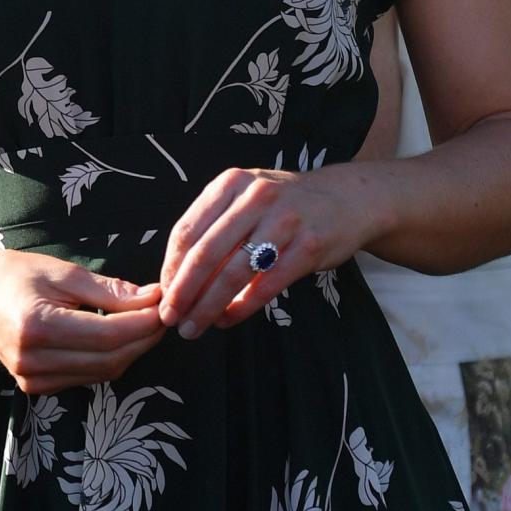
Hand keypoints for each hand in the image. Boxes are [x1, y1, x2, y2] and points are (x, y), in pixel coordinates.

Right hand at [0, 249, 165, 393]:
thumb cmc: (13, 274)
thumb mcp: (62, 272)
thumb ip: (108, 290)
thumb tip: (152, 297)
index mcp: (39, 327)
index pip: (109, 335)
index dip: (144, 323)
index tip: (164, 304)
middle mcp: (34, 361)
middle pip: (110, 360)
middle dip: (144, 338)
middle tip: (162, 312)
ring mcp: (33, 379)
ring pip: (102, 373)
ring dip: (130, 350)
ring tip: (145, 322)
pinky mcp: (35, 387)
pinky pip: (86, 377)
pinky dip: (108, 359)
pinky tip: (117, 337)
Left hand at [158, 166, 376, 338]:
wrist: (348, 199)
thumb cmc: (285, 204)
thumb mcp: (246, 197)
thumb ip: (214, 226)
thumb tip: (175, 276)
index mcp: (230, 183)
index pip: (187, 231)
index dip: (170, 268)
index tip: (163, 294)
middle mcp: (255, 197)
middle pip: (205, 253)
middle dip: (182, 292)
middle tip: (170, 317)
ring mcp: (284, 220)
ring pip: (233, 272)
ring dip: (208, 306)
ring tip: (194, 327)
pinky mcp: (308, 246)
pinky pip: (266, 285)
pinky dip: (242, 308)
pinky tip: (227, 320)